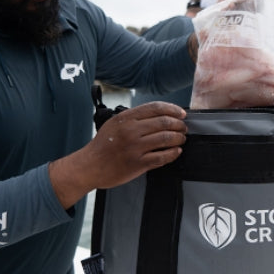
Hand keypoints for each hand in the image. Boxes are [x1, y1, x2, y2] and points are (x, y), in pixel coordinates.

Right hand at [49, 102, 186, 208]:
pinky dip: (173, 153)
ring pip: (166, 139)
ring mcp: (135, 147)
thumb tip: (159, 116)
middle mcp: (131, 131)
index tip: (181, 114)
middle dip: (179, 125)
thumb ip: (134, 119)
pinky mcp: (138, 163)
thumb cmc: (102, 146)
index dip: (173, 109)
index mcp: (126, 118)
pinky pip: (162, 157)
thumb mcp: (114, 124)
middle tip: (183, 128)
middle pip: (164, 122)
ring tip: (181, 139)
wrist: (90, 166)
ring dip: (178, 138)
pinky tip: (176, 151)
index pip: (156, 108)